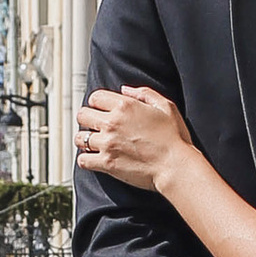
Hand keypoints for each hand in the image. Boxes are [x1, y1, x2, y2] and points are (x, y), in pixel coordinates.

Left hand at [75, 86, 190, 188]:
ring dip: (85, 141)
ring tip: (95, 145)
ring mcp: (107, 144)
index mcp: (125, 106)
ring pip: (79, 138)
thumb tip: (124, 89)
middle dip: (88, 120)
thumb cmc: (174, 138)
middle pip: (82, 115)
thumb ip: (144, 94)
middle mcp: (112, 123)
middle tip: (97, 128)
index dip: (98, 104)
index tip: (103, 111)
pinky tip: (95, 159)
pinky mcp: (107, 163)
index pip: (95, 97)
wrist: (176, 166)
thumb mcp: (165, 107)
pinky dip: (86, 160)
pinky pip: (82, 160)